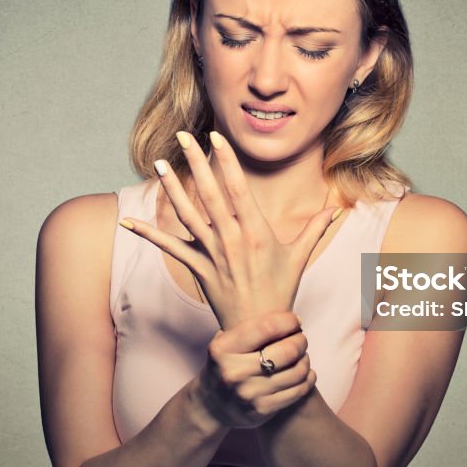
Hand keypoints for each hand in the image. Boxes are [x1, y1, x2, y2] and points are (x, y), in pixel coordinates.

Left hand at [120, 130, 339, 327]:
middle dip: (196, 162)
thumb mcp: (299, 258)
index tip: (215, 138)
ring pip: (188, 215)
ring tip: (160, 163)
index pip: (239, 188)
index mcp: (257, 231)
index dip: (226, 161)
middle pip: (210, 194)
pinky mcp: (198, 269)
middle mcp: (233, 239)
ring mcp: (213, 254)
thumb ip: (315, 229)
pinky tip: (129, 223)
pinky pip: (170, 249)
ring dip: (172, 188)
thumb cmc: (280, 291)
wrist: (259, 330)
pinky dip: (149, 235)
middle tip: (184, 136)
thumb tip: (337, 210)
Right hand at [192, 312, 316, 428]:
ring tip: (302, 355)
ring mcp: (248, 394)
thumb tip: (284, 313)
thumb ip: (248, 328)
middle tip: (301, 338)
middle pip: (287, 350)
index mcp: (223, 349)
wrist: (210, 405)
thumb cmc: (225, 365)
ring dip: (305, 360)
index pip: (266, 327)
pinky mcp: (262, 410)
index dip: (288, 321)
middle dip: (301, 341)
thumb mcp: (225, 343)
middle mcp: (234, 372)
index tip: (295, 321)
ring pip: (296, 371)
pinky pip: (297, 391)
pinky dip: (308, 379)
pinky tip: (306, 373)